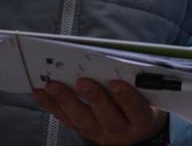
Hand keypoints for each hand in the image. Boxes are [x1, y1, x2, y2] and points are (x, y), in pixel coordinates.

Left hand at [32, 79, 167, 144]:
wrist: (139, 127)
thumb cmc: (145, 99)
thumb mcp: (150, 92)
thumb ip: (138, 79)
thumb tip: (114, 57)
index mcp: (143, 120)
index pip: (136, 110)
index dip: (126, 97)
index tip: (116, 83)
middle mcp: (122, 131)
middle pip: (107, 117)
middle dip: (93, 98)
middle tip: (81, 82)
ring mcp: (102, 134)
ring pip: (82, 120)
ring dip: (65, 101)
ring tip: (52, 85)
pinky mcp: (86, 132)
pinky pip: (67, 120)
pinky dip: (52, 106)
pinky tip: (41, 93)